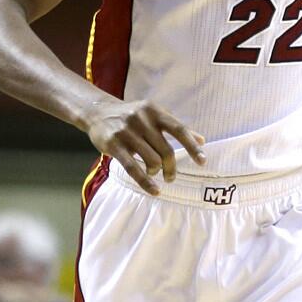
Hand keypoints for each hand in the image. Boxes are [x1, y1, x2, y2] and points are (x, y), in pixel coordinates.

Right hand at [85, 99, 205, 194]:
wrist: (98, 112)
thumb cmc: (132, 116)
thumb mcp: (154, 115)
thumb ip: (176, 127)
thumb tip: (202, 140)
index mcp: (155, 111)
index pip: (179, 129)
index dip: (192, 146)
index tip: (203, 161)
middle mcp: (142, 120)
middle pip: (165, 150)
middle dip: (171, 167)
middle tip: (171, 177)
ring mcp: (127, 132)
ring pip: (151, 160)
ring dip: (156, 172)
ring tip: (153, 172)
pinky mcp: (113, 145)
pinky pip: (132, 168)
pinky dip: (145, 182)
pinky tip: (154, 191)